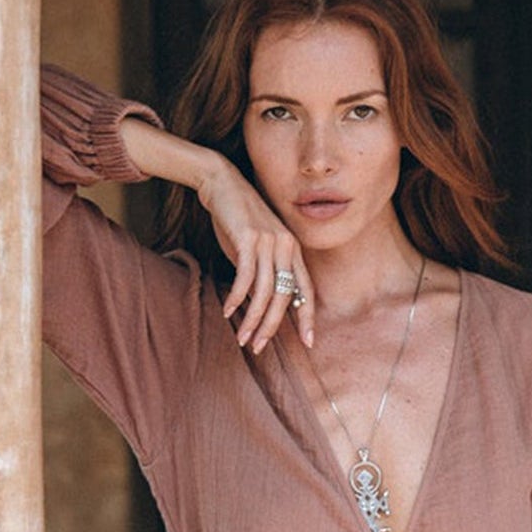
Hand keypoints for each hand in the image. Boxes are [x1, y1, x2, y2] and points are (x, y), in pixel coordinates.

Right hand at [198, 161, 314, 352]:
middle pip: (284, 297)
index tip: (308, 342)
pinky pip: (245, 277)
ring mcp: (269, 242)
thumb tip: (259, 305)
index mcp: (293, 251)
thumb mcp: (256, 249)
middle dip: (271, 326)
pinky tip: (227, 311)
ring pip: (264, 292)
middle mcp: (286, 246)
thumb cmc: (238, 221)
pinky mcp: (248, 238)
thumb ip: (264, 273)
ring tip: (241, 337)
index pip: (306, 291)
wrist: (223, 184)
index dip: (308, 317)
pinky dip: (235, 297)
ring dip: (252, 318)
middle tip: (257, 346)